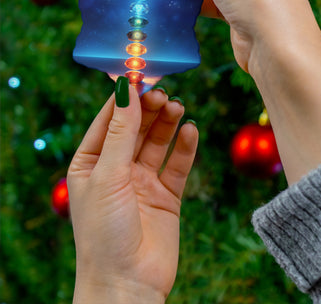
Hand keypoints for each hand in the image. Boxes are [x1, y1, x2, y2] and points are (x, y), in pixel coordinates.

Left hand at [67, 87, 197, 302]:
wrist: (128, 284)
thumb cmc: (104, 232)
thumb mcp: (108, 175)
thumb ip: (121, 132)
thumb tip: (126, 89)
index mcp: (91, 163)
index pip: (109, 120)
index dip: (124, 98)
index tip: (140, 74)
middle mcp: (117, 169)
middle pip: (136, 128)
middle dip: (149, 109)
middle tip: (164, 93)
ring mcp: (143, 181)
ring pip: (158, 142)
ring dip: (168, 123)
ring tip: (178, 107)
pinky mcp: (167, 194)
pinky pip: (178, 164)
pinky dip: (185, 147)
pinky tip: (191, 131)